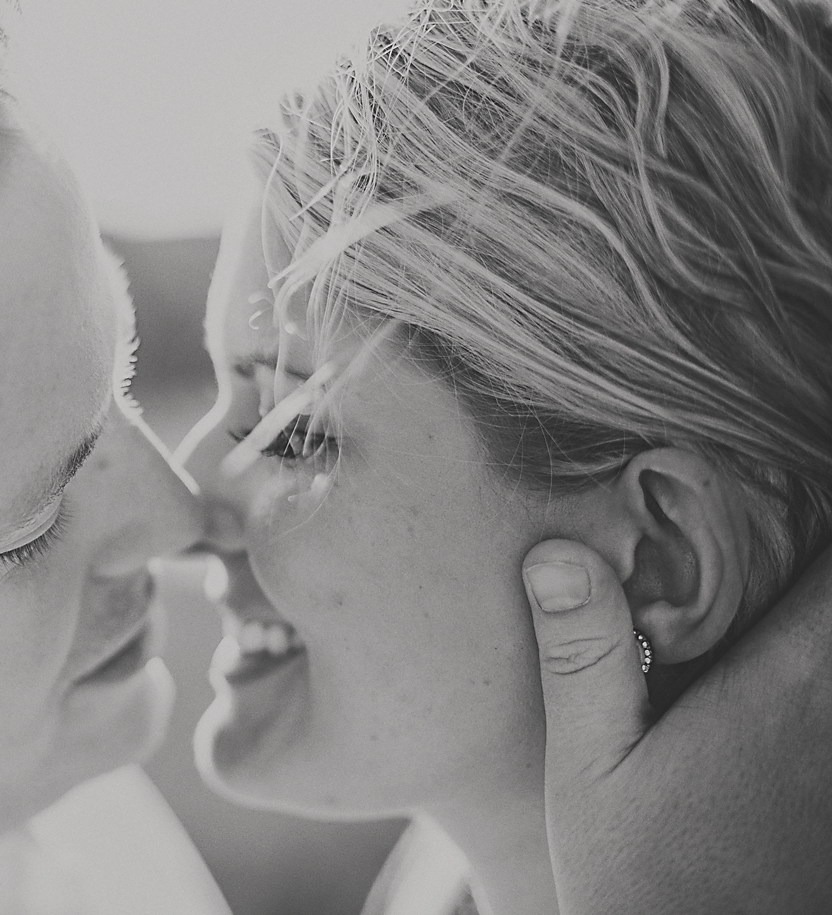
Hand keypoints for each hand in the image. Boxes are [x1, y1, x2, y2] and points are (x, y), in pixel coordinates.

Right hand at [523, 538, 831, 914]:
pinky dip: (805, 657)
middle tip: (753, 519)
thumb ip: (584, 658)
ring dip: (806, 602)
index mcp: (786, 683)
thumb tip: (560, 552)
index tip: (766, 490)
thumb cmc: (647, 884)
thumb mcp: (590, 771)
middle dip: (807, 545)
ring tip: (755, 582)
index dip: (814, 508)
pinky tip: (755, 660)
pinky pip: (828, 685)